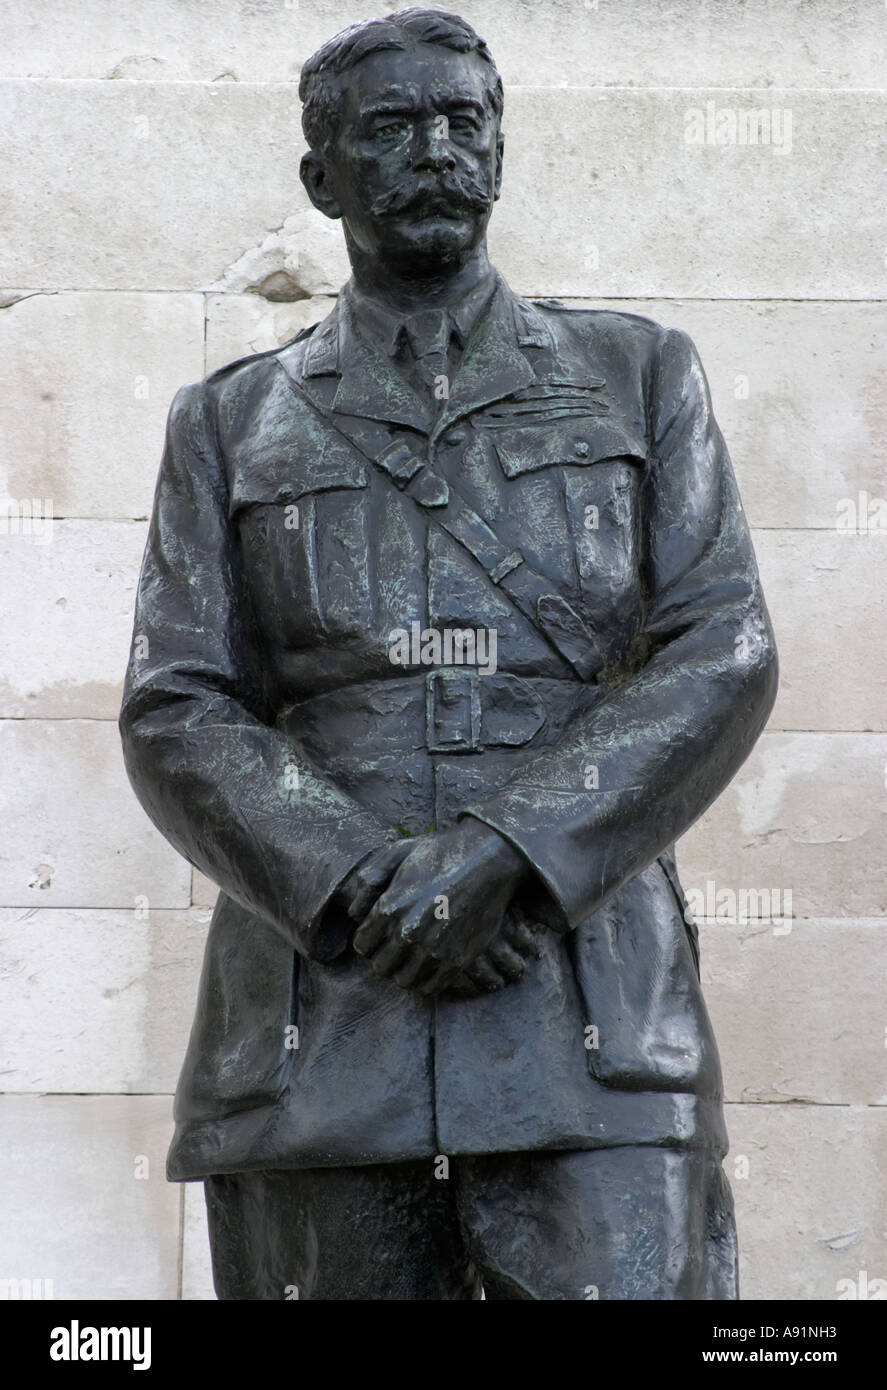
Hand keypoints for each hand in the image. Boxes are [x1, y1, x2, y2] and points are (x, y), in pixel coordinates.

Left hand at [352, 819, 528, 994]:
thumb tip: (353, 912)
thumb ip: (370, 878)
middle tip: (396, 948)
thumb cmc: (441, 852)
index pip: (362, 946)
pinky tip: (430, 965)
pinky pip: (431, 987)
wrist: (487, 859)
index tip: (379, 936)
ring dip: (404, 972)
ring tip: (412, 959)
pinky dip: (427, 981)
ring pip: (404, 981)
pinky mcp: (457, 960)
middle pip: (380, 967)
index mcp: (389, 908)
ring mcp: (434, 949)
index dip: (369, 941)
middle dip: (384, 958)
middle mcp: (408, 933)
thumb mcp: (398, 852)